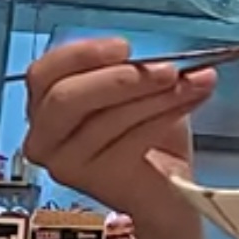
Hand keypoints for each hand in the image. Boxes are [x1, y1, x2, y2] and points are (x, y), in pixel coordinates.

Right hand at [21, 38, 216, 223]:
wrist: (166, 191)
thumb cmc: (146, 138)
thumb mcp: (136, 93)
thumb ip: (135, 71)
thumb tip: (161, 55)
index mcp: (45, 107)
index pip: (44, 73)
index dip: (81, 55)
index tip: (123, 46)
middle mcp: (45, 139)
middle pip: (66, 98)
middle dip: (120, 78)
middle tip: (165, 69)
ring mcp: (68, 164)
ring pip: (107, 118)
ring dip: (157, 94)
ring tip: (193, 81)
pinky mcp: (98, 181)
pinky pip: (132, 139)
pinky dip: (168, 113)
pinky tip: (192, 98)